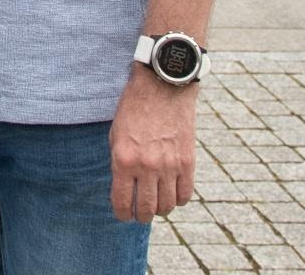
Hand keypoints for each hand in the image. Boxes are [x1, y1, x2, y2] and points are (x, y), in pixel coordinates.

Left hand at [109, 67, 198, 221]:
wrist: (162, 88)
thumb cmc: (134, 109)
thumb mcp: (116, 135)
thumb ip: (120, 163)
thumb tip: (124, 188)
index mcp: (123, 159)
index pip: (122, 201)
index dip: (122, 214)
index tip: (123, 216)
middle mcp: (146, 166)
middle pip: (146, 208)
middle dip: (140, 216)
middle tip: (139, 215)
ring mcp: (169, 166)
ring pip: (167, 206)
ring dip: (160, 209)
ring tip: (156, 205)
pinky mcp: (188, 162)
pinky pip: (185, 194)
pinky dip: (178, 199)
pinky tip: (172, 194)